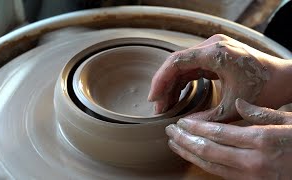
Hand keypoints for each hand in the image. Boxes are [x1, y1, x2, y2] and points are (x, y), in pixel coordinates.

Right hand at [148, 34, 287, 121]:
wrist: (284, 78)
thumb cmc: (265, 88)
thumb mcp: (233, 108)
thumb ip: (206, 118)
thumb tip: (183, 126)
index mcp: (216, 53)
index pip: (176, 62)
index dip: (160, 80)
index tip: (153, 98)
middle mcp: (212, 46)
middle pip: (176, 62)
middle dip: (164, 85)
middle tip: (158, 107)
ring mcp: (213, 49)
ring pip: (182, 65)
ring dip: (172, 85)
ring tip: (166, 106)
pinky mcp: (215, 56)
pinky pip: (191, 67)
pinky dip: (182, 82)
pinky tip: (177, 98)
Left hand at [166, 98, 291, 179]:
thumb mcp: (289, 121)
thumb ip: (261, 114)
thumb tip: (238, 106)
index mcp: (261, 140)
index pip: (217, 133)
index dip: (194, 128)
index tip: (180, 122)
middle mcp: (252, 160)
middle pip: (208, 150)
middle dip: (184, 141)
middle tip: (169, 131)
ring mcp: (251, 175)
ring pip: (210, 165)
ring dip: (189, 154)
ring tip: (174, 144)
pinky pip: (221, 174)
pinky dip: (203, 164)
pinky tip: (194, 157)